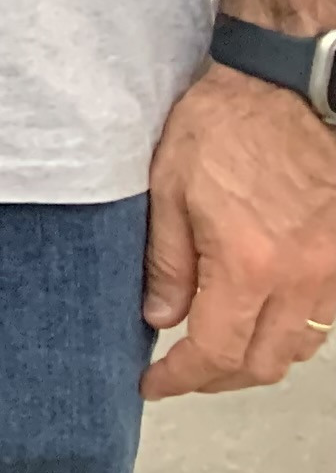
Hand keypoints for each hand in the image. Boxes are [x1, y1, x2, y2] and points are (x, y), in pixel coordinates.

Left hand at [142, 60, 335, 396]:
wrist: (289, 88)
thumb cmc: (224, 126)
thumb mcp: (169, 187)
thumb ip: (166, 262)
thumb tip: (159, 319)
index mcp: (248, 266)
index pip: (216, 352)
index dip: (182, 379)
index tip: (154, 384)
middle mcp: (300, 281)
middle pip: (263, 364)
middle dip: (217, 378)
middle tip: (180, 370)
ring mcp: (331, 272)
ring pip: (299, 348)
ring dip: (257, 359)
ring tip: (216, 347)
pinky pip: (322, 319)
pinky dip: (289, 332)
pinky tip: (259, 316)